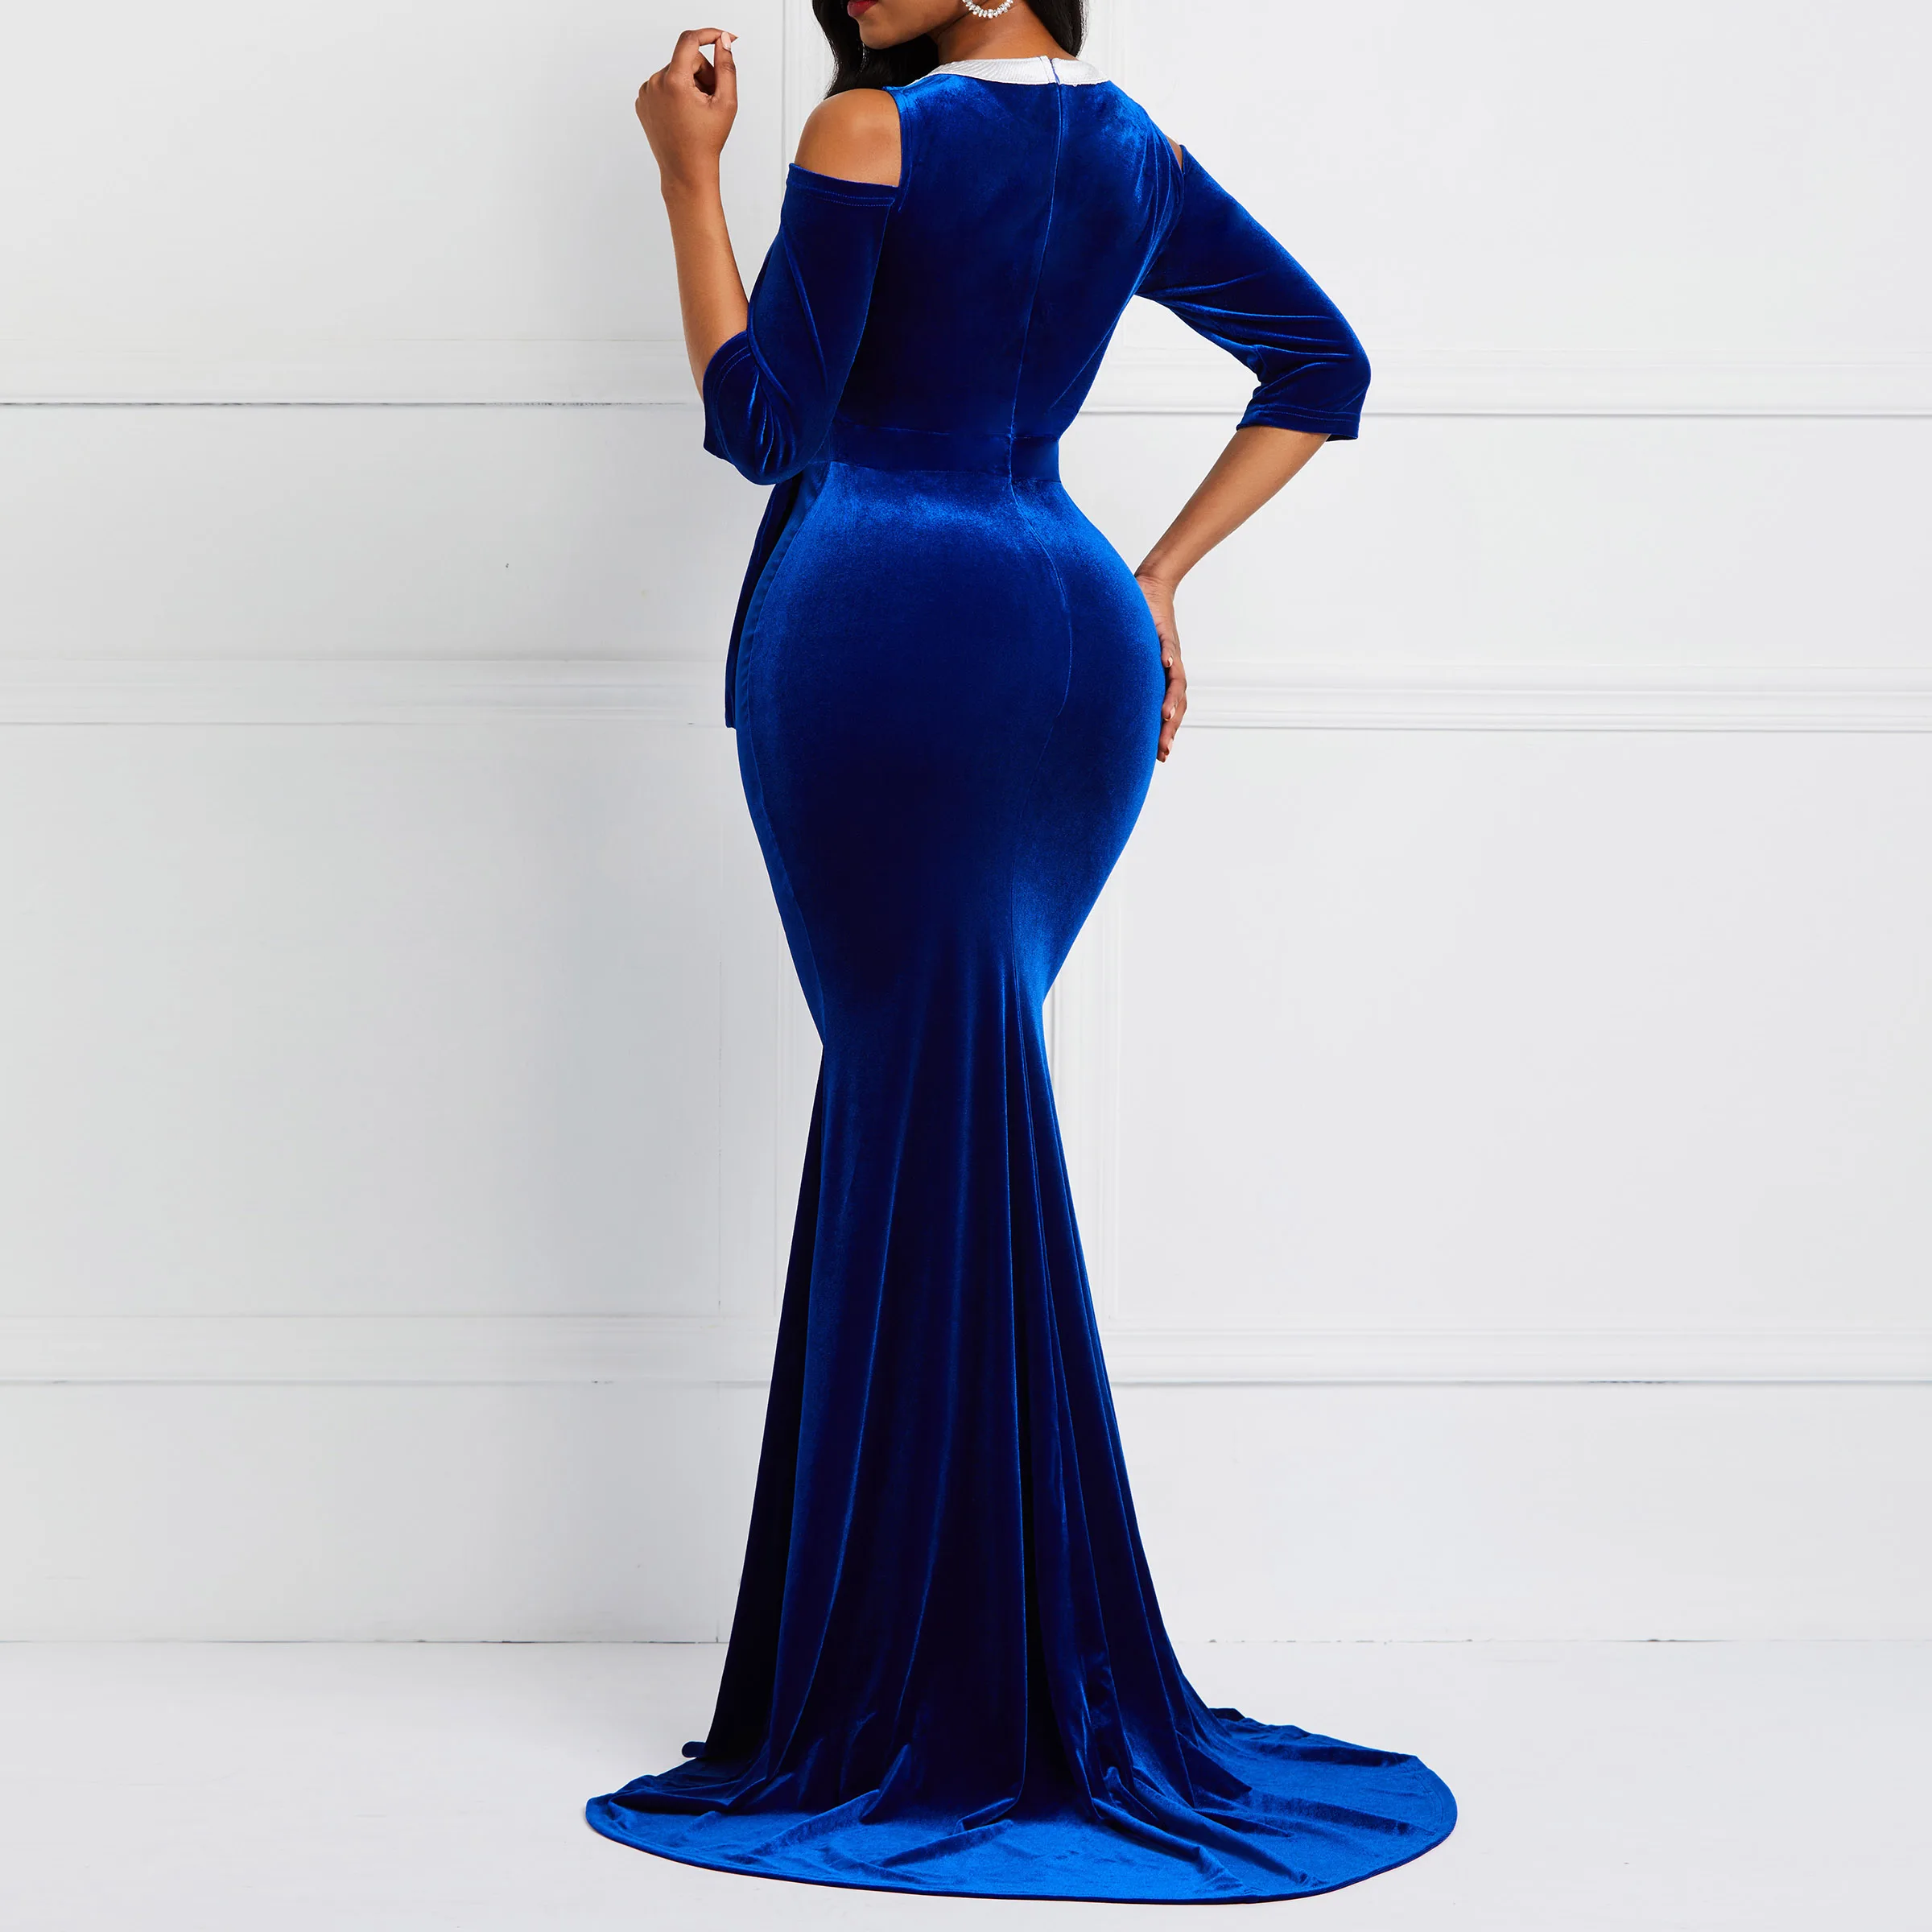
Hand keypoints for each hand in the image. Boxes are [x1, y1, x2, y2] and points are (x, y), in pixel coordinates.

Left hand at [637, 29, 737, 190]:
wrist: (686, 172)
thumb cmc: (706, 142)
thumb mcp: (726, 103)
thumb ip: (726, 67)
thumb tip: (724, 41)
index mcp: (674, 83)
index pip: (689, 40)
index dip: (708, 34)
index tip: (722, 37)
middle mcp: (654, 84)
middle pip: (685, 59)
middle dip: (702, 73)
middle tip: (712, 99)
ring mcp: (645, 93)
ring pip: (674, 72)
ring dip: (689, 84)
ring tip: (697, 111)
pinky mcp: (642, 101)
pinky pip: (663, 85)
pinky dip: (676, 93)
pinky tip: (683, 114)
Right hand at [1136, 571, 1187, 762]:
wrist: (1150, 589)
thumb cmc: (1136, 627)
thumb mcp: (1131, 659)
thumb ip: (1124, 680)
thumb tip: (1101, 702)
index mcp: (1162, 678)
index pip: (1169, 711)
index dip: (1166, 732)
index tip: (1161, 757)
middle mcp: (1169, 668)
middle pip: (1177, 702)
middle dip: (1170, 727)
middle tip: (1164, 750)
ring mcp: (1168, 650)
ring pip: (1175, 679)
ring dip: (1171, 698)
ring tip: (1165, 717)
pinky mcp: (1161, 630)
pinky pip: (1166, 644)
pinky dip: (1166, 655)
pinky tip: (1163, 664)